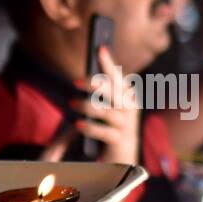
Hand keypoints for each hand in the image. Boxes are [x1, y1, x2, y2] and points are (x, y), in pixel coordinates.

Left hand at [73, 45, 140, 164]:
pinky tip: (78, 124)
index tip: (100, 48)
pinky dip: (91, 127)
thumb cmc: (109, 125)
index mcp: (127, 96)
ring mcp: (127, 124)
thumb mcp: (106, 107)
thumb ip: (100, 93)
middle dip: (96, 84)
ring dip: (88, 106)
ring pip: (108, 112)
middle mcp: (130, 108)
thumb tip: (83, 79)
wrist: (121, 153)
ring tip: (72, 104)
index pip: (118, 76)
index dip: (109, 63)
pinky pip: (105, 132)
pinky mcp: (120, 140)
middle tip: (75, 81)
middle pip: (114, 92)